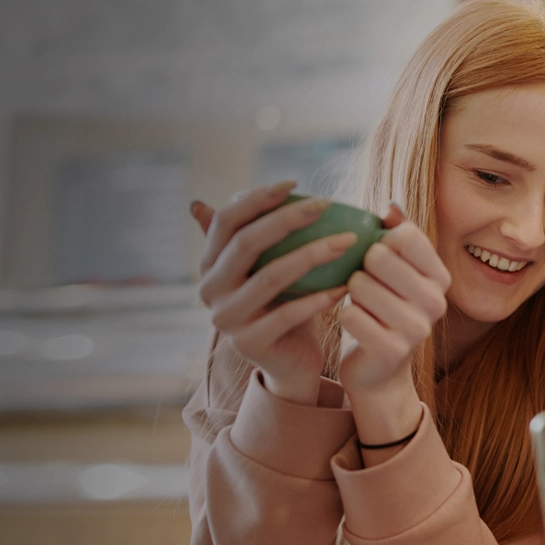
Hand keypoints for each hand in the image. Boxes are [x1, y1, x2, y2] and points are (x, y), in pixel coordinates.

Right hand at [192, 181, 356, 405]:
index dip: (256, 198)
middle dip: (287, 218)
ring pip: (270, 277)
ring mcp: (227, 320)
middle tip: (325, 204)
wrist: (291, 362)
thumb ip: (247, 236)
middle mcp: (210, 291)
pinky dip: (319, 298)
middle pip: (246, 243)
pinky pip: (289, 314)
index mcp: (210, 266)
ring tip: (347, 240)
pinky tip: (346, 285)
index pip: (225, 221)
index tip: (295, 183)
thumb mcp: (265, 267)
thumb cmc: (283, 304)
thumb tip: (197, 203)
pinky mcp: (251, 344)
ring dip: (312, 254)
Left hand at [336, 204, 450, 396]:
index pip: (405, 235)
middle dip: (360, 266)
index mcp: (440, 276)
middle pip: (379, 256)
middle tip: (363, 283)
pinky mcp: (391, 350)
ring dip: (351, 292)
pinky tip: (356, 323)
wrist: (380, 370)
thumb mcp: (395, 271)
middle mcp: (436, 301)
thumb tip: (390, 206)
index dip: (379, 240)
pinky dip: (345, 315)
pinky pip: (350, 314)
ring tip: (361, 303)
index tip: (377, 257)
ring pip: (360, 284)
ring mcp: (417, 328)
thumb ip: (395, 235)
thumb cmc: (384, 308)